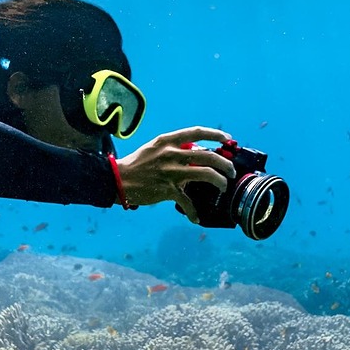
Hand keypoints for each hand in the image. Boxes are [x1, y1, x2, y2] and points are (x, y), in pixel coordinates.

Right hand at [116, 127, 235, 218]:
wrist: (118, 179)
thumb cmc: (137, 164)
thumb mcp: (154, 148)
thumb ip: (174, 148)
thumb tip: (195, 151)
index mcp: (168, 141)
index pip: (197, 132)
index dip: (215, 134)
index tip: (228, 139)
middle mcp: (171, 154)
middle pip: (208, 155)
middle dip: (225, 163)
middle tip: (230, 170)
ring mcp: (171, 172)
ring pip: (206, 174)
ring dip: (220, 181)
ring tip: (223, 185)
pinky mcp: (168, 189)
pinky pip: (188, 202)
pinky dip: (194, 211)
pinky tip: (197, 217)